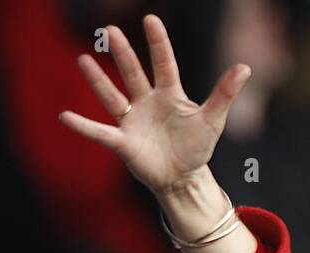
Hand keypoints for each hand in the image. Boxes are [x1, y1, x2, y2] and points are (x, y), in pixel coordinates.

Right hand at [58, 15, 249, 199]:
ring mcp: (133, 121)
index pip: (164, 64)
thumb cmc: (197, 146)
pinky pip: (100, 132)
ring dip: (98, 81)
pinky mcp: (123, 142)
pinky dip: (83, 126)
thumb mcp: (214, 120)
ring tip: (83, 60)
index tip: (151, 20)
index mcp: (169, 94)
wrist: (183, 176)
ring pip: (113, 97)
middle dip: (123, 54)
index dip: (158, 43)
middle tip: (110, 29)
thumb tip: (244, 66)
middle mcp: (147, 102)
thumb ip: (225, 93)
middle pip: (134, 74)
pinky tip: (64, 116)